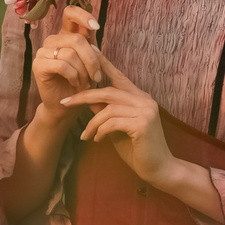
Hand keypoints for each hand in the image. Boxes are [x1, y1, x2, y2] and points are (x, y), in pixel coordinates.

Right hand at [30, 6, 107, 117]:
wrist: (66, 105)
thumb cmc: (80, 82)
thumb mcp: (90, 61)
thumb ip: (91, 44)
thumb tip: (94, 28)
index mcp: (66, 34)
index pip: (70, 13)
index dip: (83, 15)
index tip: (95, 27)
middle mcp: (54, 40)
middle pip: (76, 39)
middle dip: (92, 59)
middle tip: (97, 76)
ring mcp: (43, 51)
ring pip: (70, 53)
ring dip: (83, 72)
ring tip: (84, 83)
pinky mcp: (38, 65)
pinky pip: (62, 65)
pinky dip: (73, 76)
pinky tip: (75, 84)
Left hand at [64, 53, 174, 184]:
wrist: (159, 169)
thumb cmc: (137, 149)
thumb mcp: (116, 127)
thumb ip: (105, 112)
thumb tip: (88, 100)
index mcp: (140, 98)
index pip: (119, 77)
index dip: (103, 65)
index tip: (88, 55)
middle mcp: (145, 100)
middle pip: (108, 91)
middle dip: (84, 96)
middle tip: (65, 103)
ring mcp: (146, 111)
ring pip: (108, 109)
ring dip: (92, 123)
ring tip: (85, 135)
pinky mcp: (143, 125)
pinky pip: (112, 123)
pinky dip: (100, 131)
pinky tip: (97, 140)